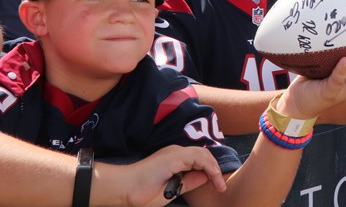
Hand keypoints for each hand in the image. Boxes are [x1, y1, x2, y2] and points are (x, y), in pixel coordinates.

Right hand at [108, 144, 226, 206]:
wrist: (124, 189)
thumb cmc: (142, 192)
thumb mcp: (173, 189)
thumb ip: (189, 182)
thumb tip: (205, 177)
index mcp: (174, 159)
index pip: (199, 160)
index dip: (210, 171)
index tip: (218, 186)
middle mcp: (175, 152)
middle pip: (203, 155)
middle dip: (215, 170)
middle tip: (221, 186)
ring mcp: (174, 152)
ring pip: (203, 154)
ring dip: (214, 169)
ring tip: (219, 184)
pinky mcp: (174, 156)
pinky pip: (198, 156)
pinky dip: (208, 166)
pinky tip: (213, 176)